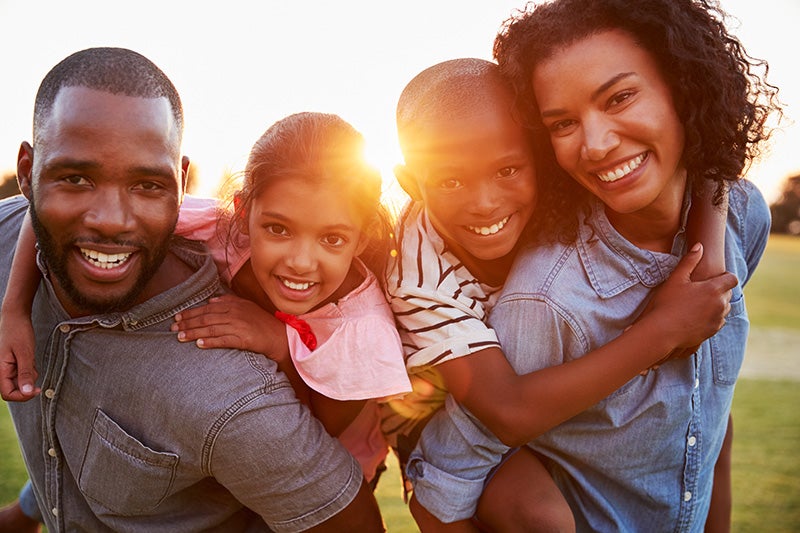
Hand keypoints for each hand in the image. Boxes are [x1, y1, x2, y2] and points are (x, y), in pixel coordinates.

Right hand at [0, 310, 39, 400]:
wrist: (15, 316)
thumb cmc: (18, 332)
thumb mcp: (25, 353)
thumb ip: (26, 373)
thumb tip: (28, 392)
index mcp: (0, 369)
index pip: (7, 394)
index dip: (22, 396)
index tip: (37, 390)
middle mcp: (1, 370)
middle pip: (13, 389)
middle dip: (27, 384)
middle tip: (35, 370)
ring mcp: (6, 367)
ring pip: (19, 381)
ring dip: (29, 375)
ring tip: (31, 360)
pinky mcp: (12, 363)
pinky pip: (21, 373)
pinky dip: (29, 369)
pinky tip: (30, 357)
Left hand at [171, 294, 288, 360]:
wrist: (280, 336)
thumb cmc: (262, 322)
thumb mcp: (246, 306)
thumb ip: (228, 301)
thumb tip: (211, 300)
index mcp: (233, 304)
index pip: (207, 308)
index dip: (191, 312)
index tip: (178, 317)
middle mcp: (234, 314)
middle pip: (206, 318)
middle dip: (187, 323)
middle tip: (173, 328)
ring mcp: (238, 326)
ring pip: (211, 328)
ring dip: (193, 333)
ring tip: (180, 337)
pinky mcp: (243, 339)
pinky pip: (223, 340)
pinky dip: (210, 341)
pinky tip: (199, 344)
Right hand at [641, 243, 736, 358]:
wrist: (662, 332)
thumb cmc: (667, 303)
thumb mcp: (676, 279)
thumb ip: (689, 261)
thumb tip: (700, 246)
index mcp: (714, 289)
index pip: (732, 279)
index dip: (725, 276)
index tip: (714, 277)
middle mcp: (720, 304)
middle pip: (728, 293)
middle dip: (719, 290)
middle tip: (701, 290)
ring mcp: (717, 319)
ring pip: (724, 308)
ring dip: (716, 304)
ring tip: (698, 304)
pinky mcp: (712, 331)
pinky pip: (718, 321)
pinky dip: (711, 317)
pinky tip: (696, 315)